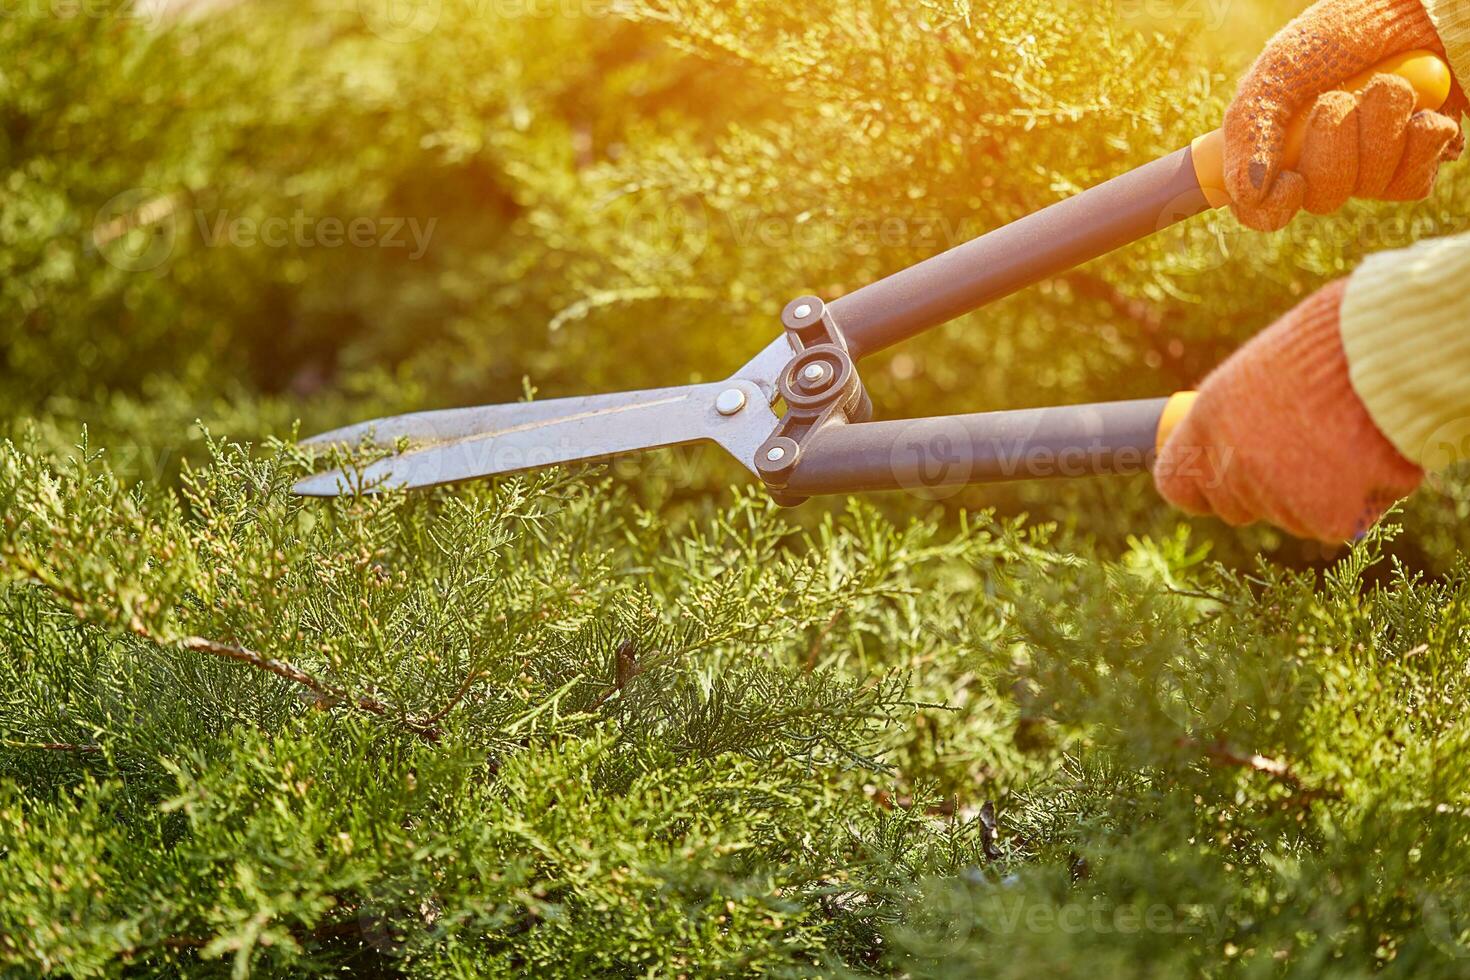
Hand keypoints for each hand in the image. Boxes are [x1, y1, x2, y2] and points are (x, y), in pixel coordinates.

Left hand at [1155, 280, 1423, 542]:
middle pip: (1236, 506)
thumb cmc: (1335, 343)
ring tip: (1351, 436)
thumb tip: (1241, 440)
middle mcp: (1231, 463)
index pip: (1177, 485)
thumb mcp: (1264, 368)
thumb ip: (1242, 414)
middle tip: (1309, 446)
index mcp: (1207, 421)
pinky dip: (1362, 500)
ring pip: (1291, 517)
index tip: (1222, 477)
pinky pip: (1339, 523)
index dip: (1203, 486)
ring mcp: (1274, 494)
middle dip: (1267, 488)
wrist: (1388, 350)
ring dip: (1321, 491)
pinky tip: (1374, 457)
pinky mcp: (1323, 515)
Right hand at [1227, 0, 1466, 230]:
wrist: (1412, 7)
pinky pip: (1411, 183)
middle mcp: (1324, 166)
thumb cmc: (1337, 33)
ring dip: (1379, 128)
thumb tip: (1247, 193)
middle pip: (1323, 198)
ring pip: (1369, 187)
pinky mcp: (1417, 163)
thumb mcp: (1278, 71)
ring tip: (1385, 87)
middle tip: (1338, 99)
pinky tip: (1418, 112)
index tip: (1290, 181)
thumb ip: (1251, 130)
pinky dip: (1418, 141)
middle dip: (1334, 144)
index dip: (1274, 209)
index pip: (1263, 211)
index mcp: (1279, 150)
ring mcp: (1371, 168)